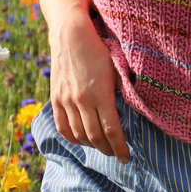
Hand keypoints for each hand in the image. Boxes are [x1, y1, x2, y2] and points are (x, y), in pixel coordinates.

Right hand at [49, 17, 129, 163]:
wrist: (70, 34)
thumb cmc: (99, 49)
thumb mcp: (117, 68)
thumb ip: (124, 90)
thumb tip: (135, 109)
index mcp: (100, 94)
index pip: (111, 130)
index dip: (120, 147)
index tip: (127, 157)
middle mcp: (81, 100)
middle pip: (95, 137)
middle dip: (108, 150)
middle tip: (117, 154)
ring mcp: (66, 101)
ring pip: (78, 135)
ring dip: (92, 145)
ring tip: (103, 146)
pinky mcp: (56, 98)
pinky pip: (62, 127)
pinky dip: (72, 138)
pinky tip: (82, 140)